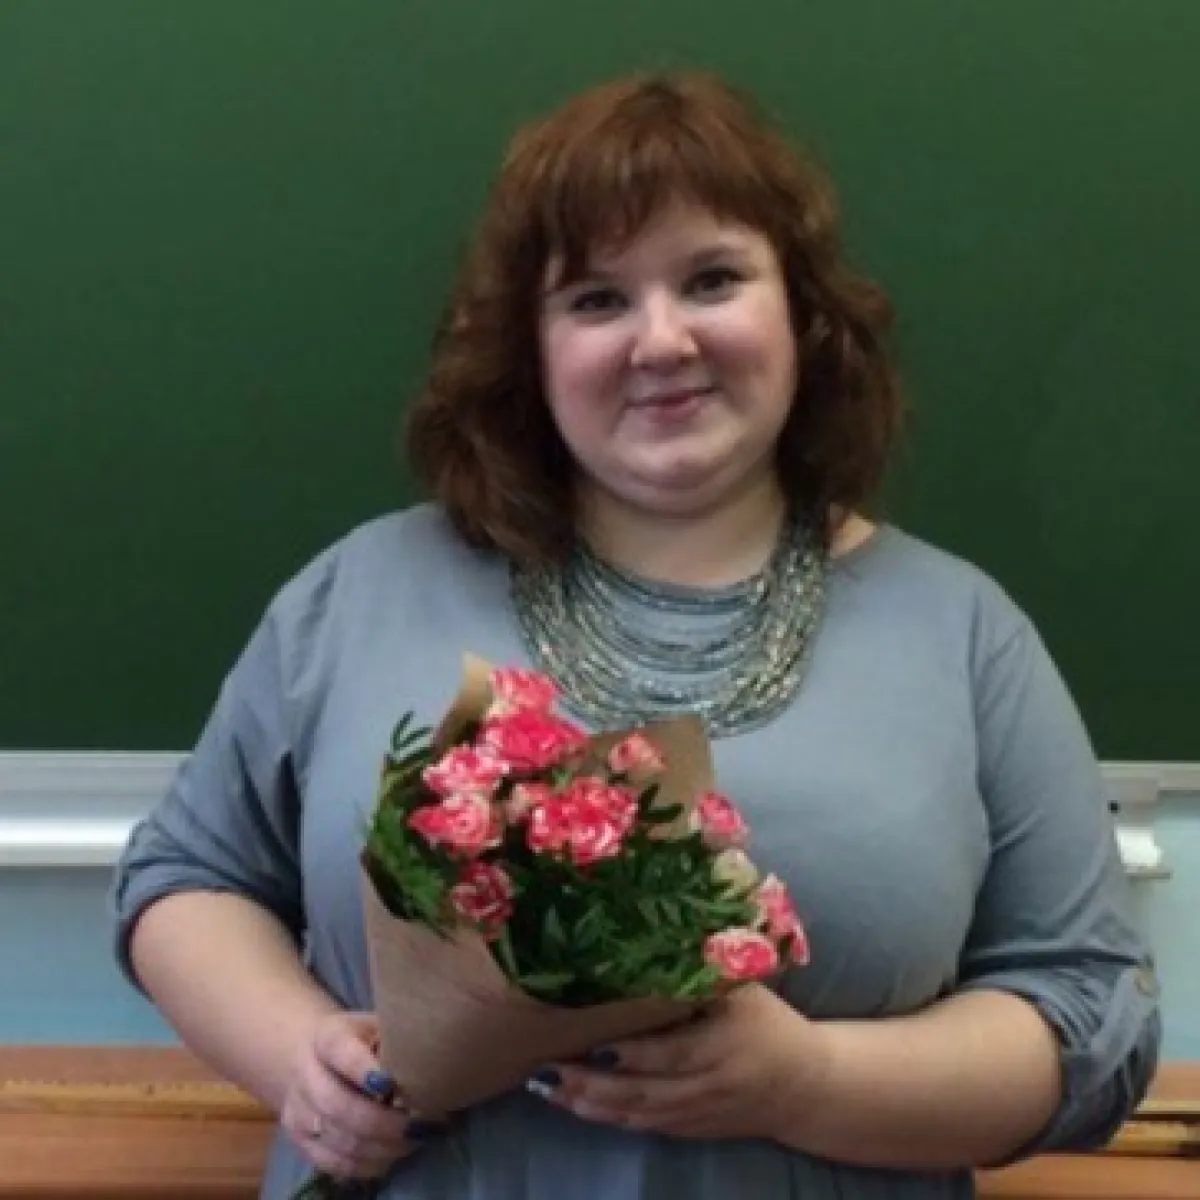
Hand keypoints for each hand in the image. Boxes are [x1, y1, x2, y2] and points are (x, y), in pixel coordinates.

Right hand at [281, 1011, 440, 1179]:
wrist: (311, 1056)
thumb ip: (397, 1041)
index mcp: (327, 1037)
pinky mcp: (300, 1141)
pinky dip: (366, 1165)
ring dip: (381, 1147)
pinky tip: (391, 1155)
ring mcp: (300, 1111)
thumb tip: (434, 1062)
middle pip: (339, 1106)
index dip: (367, 1071)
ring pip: (339, 1140)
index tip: (395, 1085)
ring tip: (414, 1139)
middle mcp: (306, 1074)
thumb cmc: (360, 1039)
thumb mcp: (377, 1025)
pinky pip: (333, 1163)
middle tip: (419, 1124)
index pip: (343, 1054)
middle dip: (384, 1122)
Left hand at [527, 985, 827, 1140]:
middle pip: (644, 1090)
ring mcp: (700, 1112)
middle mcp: (710, 1084)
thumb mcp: (746, 989)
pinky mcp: (693, 1129)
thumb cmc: (770, 1022)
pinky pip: (646, 1127)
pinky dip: (610, 1118)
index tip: (588, 1037)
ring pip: (638, 1114)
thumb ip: (707, 968)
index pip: (670, 1051)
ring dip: (591, 1104)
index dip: (628, 1049)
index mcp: (724, 1044)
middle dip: (592, 1082)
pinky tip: (576, 1105)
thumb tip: (664, 923)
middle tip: (547, 1066)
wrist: (808, 1086)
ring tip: (546, 1086)